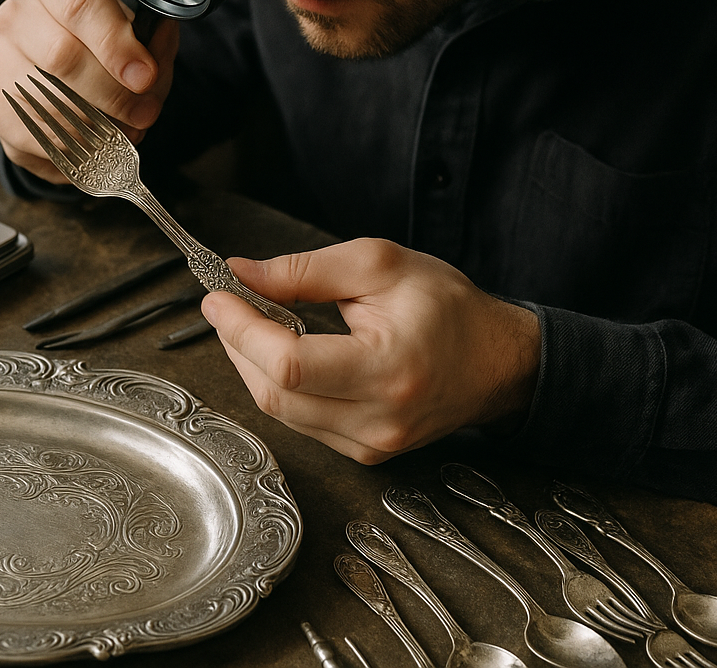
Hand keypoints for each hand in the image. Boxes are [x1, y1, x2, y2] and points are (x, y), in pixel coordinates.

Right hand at [0, 0, 179, 183]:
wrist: (69, 78)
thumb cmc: (107, 49)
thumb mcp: (140, 35)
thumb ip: (153, 39)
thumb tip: (160, 36)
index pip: (79, 4)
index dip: (115, 43)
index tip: (144, 76)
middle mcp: (18, 17)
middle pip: (61, 57)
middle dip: (113, 93)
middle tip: (143, 113)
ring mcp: (1, 64)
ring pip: (50, 104)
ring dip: (99, 126)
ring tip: (127, 131)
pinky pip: (40, 138)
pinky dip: (78, 148)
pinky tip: (98, 144)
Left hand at [201, 239, 541, 462]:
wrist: (498, 361)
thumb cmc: (447, 307)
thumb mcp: (378, 265)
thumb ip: (304, 270)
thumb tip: (243, 275)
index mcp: (387, 368)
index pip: (289, 362)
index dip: (242, 328)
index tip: (218, 296)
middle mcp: (378, 419)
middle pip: (275, 393)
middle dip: (237, 345)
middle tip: (227, 305)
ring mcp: (372, 444)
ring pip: (281, 412)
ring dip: (252, 366)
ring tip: (251, 323)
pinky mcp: (366, 452)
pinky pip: (301, 423)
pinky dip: (279, 387)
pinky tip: (279, 354)